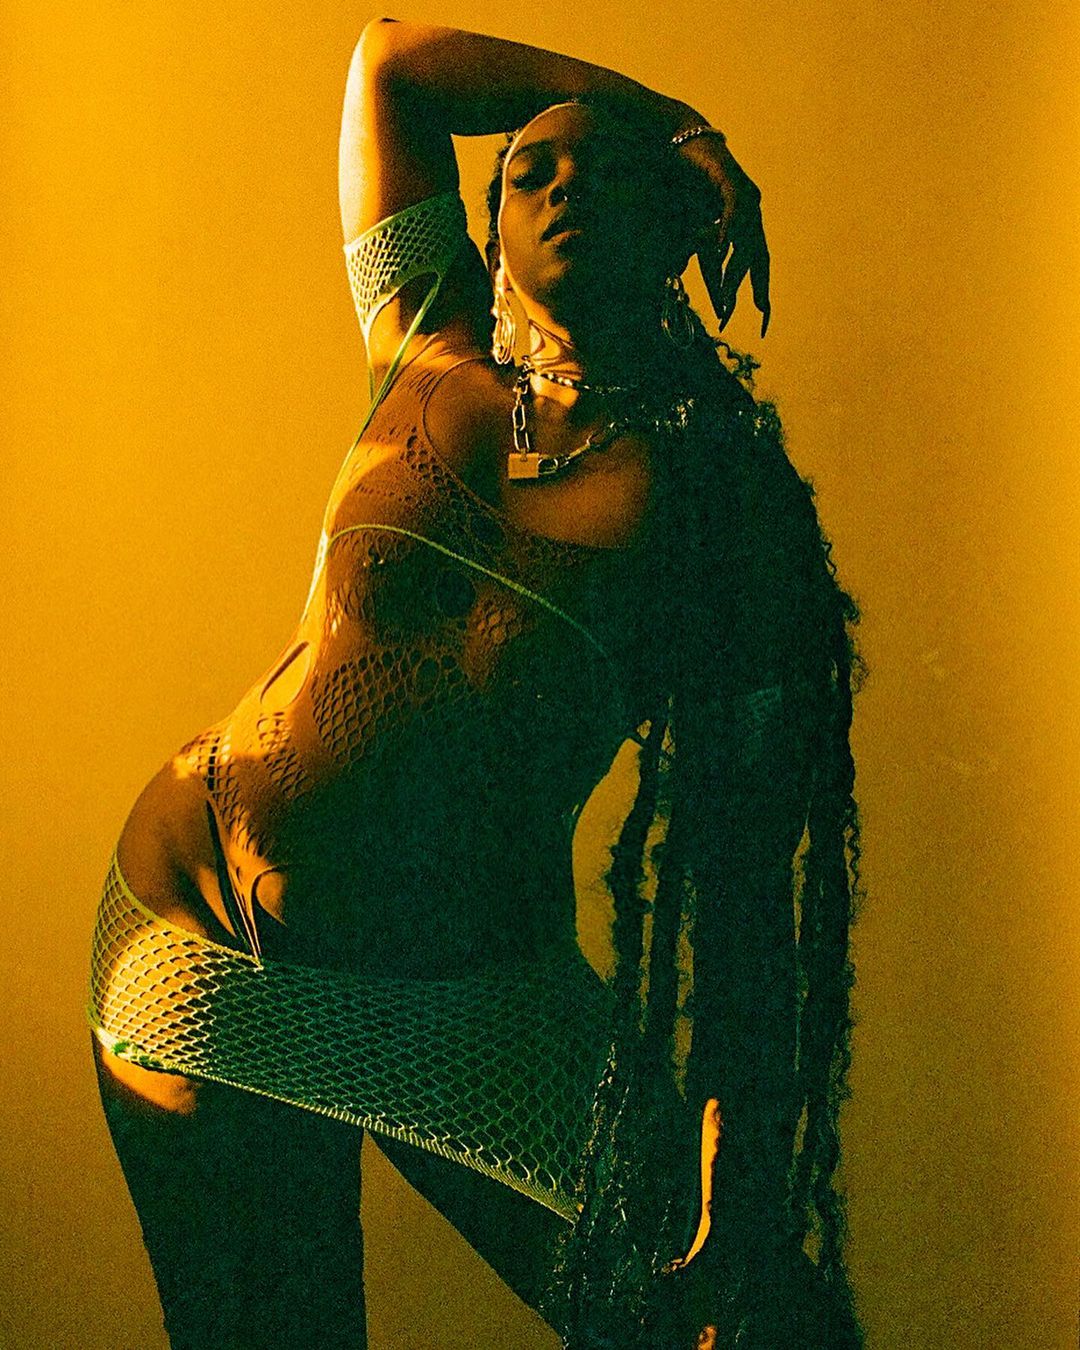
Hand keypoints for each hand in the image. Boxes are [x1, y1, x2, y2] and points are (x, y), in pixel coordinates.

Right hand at [678, 133, 770, 337]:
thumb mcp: (686, 230)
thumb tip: (683, 277)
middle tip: (760, 313)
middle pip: (757, 257)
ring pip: (745, 241)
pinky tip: (720, 255)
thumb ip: (693, 254)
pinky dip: (726, 235)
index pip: (748, 265)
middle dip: (759, 287)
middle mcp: (748, 212)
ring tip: (730, 299)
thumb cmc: (679, 184)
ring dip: (736, 272)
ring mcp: (744, 196)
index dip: (750, 291)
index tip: (752, 317)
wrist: (673, 143)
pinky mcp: (731, 180)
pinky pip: (733, 213)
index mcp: (740, 226)